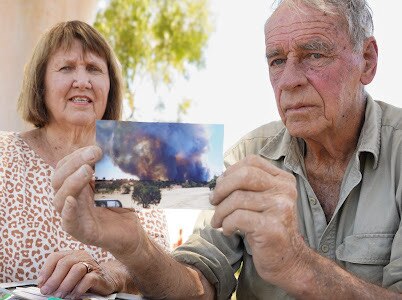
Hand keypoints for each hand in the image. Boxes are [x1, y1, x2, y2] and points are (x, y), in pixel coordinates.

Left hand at [38, 250, 118, 298]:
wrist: (107, 279)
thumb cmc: (84, 278)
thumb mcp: (69, 275)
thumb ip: (58, 278)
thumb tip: (43, 286)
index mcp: (72, 254)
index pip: (55, 257)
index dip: (46, 270)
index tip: (40, 284)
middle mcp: (81, 256)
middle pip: (65, 263)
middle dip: (53, 279)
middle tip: (47, 292)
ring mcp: (91, 265)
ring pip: (76, 269)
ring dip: (65, 284)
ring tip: (60, 295)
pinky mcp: (99, 275)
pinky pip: (88, 280)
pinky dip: (78, 289)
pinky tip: (74, 296)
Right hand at [52, 146, 143, 255]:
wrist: (132, 232)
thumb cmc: (122, 206)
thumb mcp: (116, 183)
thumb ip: (110, 167)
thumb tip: (114, 143)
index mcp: (76, 186)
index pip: (65, 167)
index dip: (76, 155)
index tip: (96, 148)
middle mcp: (70, 199)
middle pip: (58, 180)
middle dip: (74, 164)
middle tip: (94, 154)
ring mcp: (74, 216)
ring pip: (59, 199)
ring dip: (71, 182)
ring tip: (87, 171)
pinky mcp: (81, 232)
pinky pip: (68, 222)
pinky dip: (67, 211)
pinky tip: (71, 200)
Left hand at [209, 155, 306, 284]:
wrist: (288, 261)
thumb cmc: (269, 229)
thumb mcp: (263, 202)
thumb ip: (248, 187)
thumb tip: (219, 180)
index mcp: (283, 180)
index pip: (252, 162)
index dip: (230, 171)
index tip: (220, 186)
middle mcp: (285, 191)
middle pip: (244, 175)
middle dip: (222, 188)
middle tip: (213, 202)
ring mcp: (280, 208)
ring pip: (237, 198)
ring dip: (220, 211)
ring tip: (218, 221)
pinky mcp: (271, 227)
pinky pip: (237, 217)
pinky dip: (227, 224)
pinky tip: (228, 230)